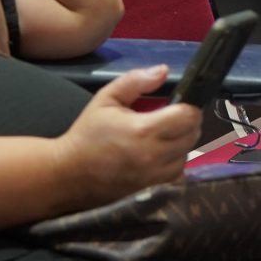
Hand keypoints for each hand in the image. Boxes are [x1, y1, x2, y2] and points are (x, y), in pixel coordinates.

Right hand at [54, 67, 205, 205]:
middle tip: (171, 119)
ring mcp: (154, 176)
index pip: (188, 116)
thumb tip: (164, 70)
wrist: (68, 173)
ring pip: (187, 156)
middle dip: (187, 124)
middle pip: (192, 135)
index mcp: (143, 129)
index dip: (188, 107)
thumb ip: (136, 81)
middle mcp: (153, 155)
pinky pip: (177, 175)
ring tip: (164, 137)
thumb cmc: (87, 134)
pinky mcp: (152, 190)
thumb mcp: (106, 99)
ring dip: (182, 145)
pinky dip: (174, 164)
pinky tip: (159, 156)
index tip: (179, 105)